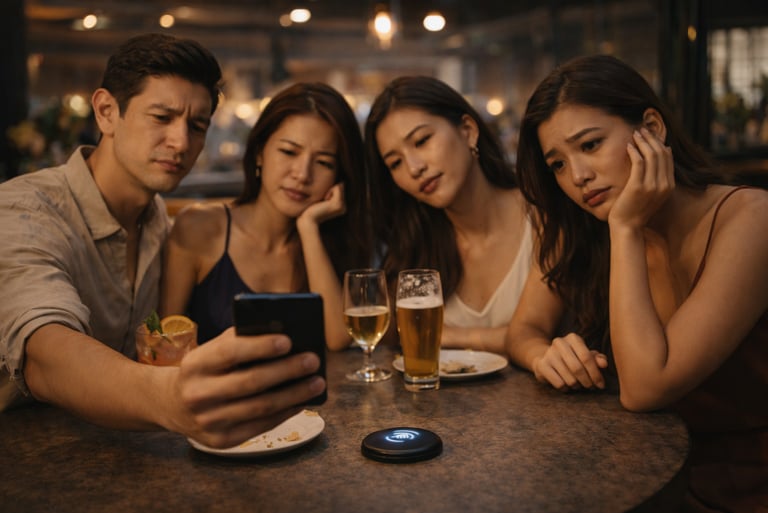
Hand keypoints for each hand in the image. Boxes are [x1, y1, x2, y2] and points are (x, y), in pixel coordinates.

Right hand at [168, 327, 325, 447]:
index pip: (230, 352)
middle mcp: (198, 394)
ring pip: (260, 407)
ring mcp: (209, 421)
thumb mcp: (212, 351)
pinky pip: (261, 426)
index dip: (260, 347)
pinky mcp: (221, 441)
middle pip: (251, 382)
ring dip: (294, 394)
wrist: (173, 404)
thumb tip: (285, 339)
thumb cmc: (207, 369)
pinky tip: (302, 401)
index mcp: (195, 364)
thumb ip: (241, 341)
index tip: (288, 341)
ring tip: (317, 382)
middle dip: (286, 370)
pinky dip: (285, 412)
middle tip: (313, 360)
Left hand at [297, 183, 345, 226]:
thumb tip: (340, 182)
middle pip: (340, 187)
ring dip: (329, 190)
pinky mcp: (338, 204)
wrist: (308, 220)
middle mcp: (343, 207)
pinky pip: (337, 187)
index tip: (322, 201)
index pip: (339, 189)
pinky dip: (329, 191)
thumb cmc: (310, 209)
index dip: (330, 190)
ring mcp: (342, 206)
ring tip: (323, 201)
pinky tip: (324, 200)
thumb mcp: (321, 198)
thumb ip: (330, 191)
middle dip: (330, 189)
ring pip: (339, 186)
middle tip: (322, 201)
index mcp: (340, 207)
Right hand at [531, 332, 607, 390]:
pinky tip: (566, 385)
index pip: (587, 358)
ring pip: (569, 379)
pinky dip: (566, 388)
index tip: (601, 385)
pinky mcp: (541, 365)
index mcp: (573, 338)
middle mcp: (559, 343)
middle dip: (587, 382)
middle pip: (578, 369)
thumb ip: (597, 359)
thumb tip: (604, 364)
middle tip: (590, 387)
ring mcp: (549, 354)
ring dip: (577, 386)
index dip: (596, 374)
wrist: (545, 357)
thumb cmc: (573, 357)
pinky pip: (559, 384)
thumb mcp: (586, 355)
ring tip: (577, 384)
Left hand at [608, 127, 673, 229]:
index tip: (650, 135)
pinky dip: (635, 152)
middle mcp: (664, 185)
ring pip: (652, 155)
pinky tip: (629, 146)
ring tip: (635, 134)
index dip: (659, 143)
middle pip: (661, 154)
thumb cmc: (635, 210)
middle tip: (641, 130)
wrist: (627, 227)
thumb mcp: (651, 193)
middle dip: (651, 139)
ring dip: (643, 142)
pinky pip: (639, 163)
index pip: (668, 158)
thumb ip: (657, 177)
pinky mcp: (638, 186)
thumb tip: (663, 153)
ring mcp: (652, 186)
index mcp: (669, 186)